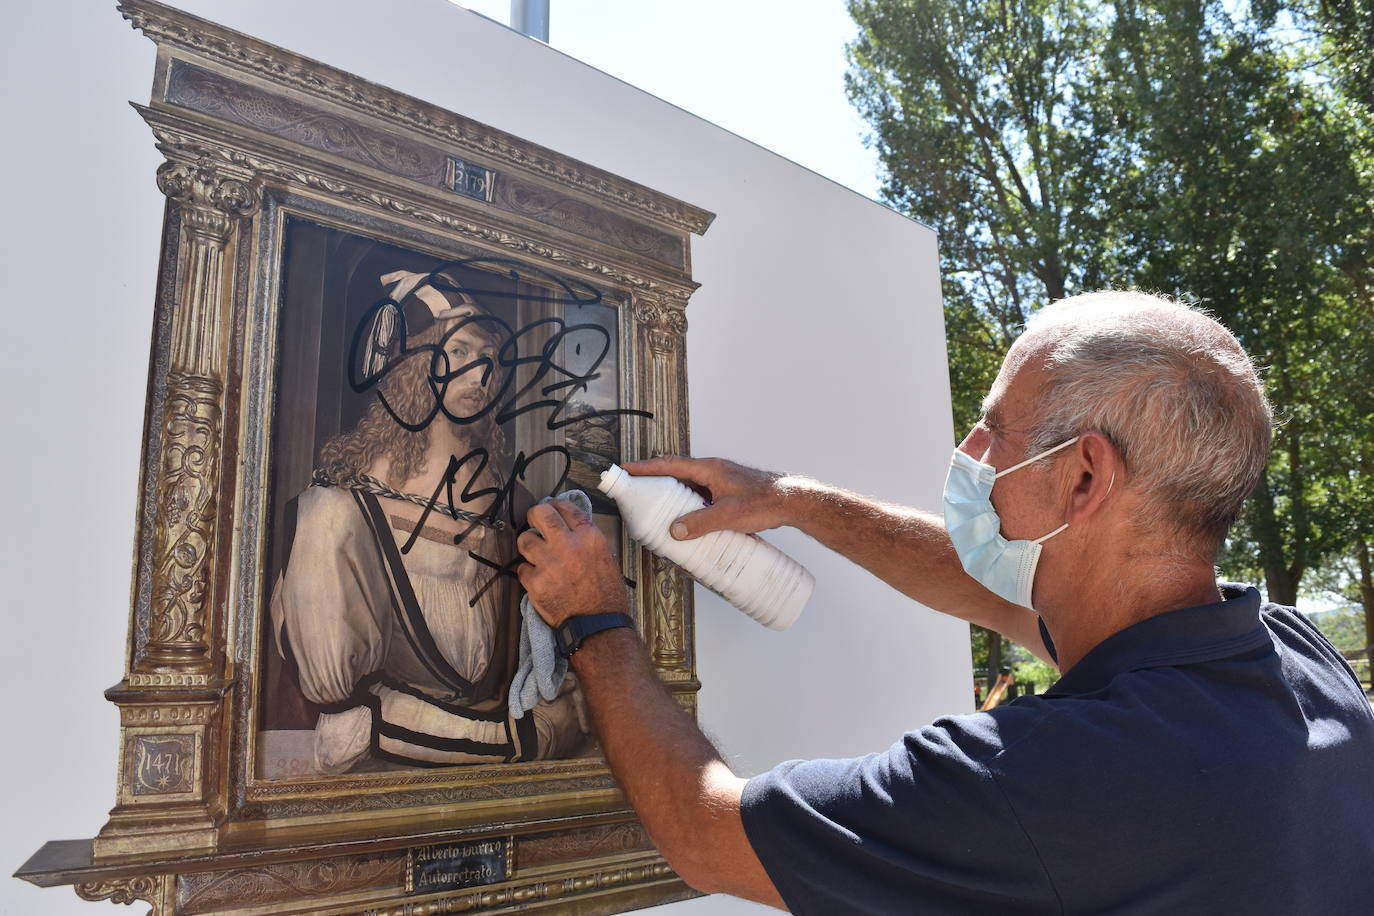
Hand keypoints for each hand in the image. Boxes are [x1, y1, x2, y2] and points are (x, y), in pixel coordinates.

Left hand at [516, 500, 627, 627]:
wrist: (598, 625)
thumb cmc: (606, 595)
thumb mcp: (606, 558)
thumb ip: (586, 539)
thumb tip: (568, 528)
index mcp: (589, 537)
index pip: (565, 507)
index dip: (555, 505)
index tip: (551, 509)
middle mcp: (568, 545)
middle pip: (540, 514)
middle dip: (535, 515)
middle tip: (535, 521)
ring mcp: (549, 563)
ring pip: (524, 539)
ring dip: (529, 545)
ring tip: (536, 553)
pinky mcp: (535, 582)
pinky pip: (522, 568)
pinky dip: (529, 572)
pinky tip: (539, 578)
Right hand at [622, 456, 798, 540]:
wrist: (791, 501)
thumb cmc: (764, 501)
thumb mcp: (728, 515)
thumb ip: (700, 523)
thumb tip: (675, 531)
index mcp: (709, 469)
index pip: (669, 465)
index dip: (646, 467)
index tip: (626, 468)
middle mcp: (712, 471)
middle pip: (676, 473)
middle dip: (654, 480)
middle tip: (635, 490)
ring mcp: (720, 482)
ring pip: (688, 486)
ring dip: (672, 495)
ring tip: (656, 509)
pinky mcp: (727, 493)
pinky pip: (700, 496)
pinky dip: (688, 504)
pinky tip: (687, 519)